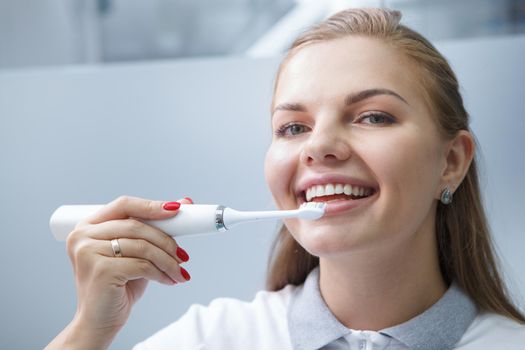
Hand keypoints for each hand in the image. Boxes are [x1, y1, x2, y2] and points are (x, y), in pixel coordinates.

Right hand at [46, 195, 191, 348]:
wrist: (98, 322)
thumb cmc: (118, 286)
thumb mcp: (135, 253)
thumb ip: (153, 230)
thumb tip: (183, 203)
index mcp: (88, 226)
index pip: (124, 204)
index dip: (151, 205)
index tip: (176, 209)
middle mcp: (82, 236)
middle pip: (136, 225)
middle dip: (166, 240)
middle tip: (183, 255)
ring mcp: (89, 252)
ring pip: (142, 246)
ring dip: (168, 260)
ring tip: (179, 271)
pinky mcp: (100, 270)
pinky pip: (142, 265)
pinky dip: (161, 273)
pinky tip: (169, 280)